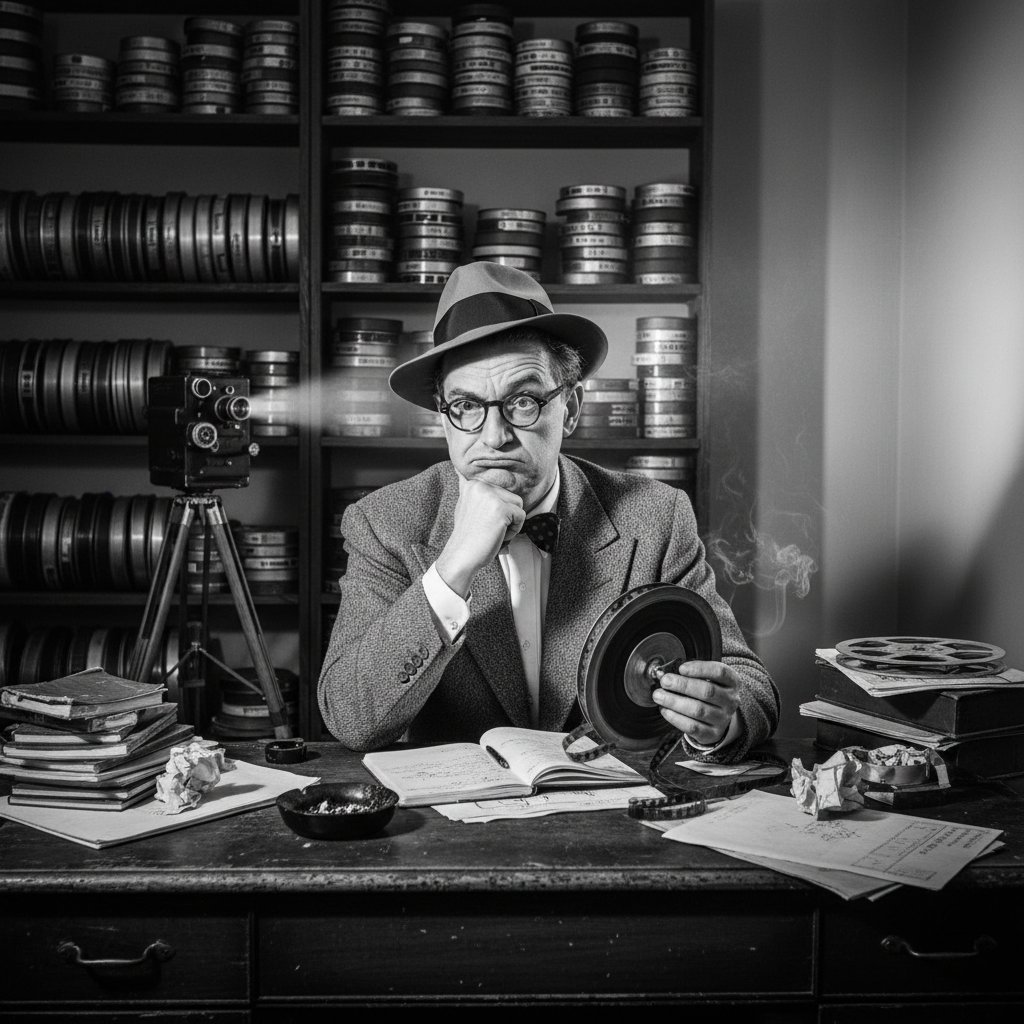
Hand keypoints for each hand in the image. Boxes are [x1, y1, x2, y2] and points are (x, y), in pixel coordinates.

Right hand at [435, 476, 524, 596]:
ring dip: (511, 522)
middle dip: (506, 516)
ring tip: (493, 531)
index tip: (483, 521)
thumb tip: (459, 471)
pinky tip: (498, 535)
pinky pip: (521, 516)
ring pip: (518, 505)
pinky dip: (514, 530)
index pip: (502, 491)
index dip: (497, 510)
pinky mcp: (501, 509)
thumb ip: (471, 491)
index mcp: (473, 483)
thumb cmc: (468, 536)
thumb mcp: (465, 505)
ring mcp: (491, 496)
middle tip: (488, 528)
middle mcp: (481, 485)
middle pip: (512, 497)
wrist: (461, 556)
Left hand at [652, 660, 739, 747]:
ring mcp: (723, 719)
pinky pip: (692, 727)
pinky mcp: (712, 734)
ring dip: (674, 701)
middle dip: (683, 685)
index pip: (720, 672)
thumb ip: (690, 674)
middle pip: (707, 691)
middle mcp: (731, 701)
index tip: (681, 668)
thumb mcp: (706, 679)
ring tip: (658, 695)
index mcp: (732, 682)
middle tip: (665, 681)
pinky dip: (675, 717)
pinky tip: (664, 709)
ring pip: (698, 710)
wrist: (717, 718)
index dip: (700, 669)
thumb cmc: (707, 692)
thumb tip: (664, 672)